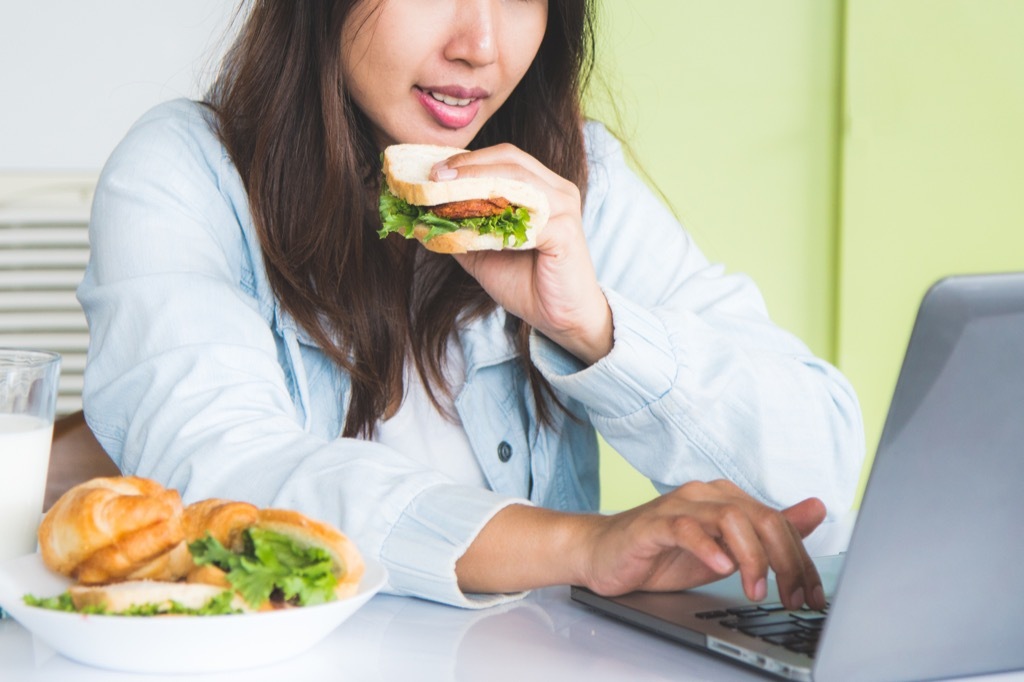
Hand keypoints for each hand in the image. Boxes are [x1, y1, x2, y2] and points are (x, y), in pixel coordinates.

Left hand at [431, 144, 612, 363]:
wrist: (562, 319)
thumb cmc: (527, 283)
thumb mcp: (483, 253)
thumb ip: (459, 232)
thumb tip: (420, 221)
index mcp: (541, 187)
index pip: (502, 157)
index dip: (466, 159)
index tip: (431, 171)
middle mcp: (557, 190)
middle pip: (509, 158)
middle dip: (467, 164)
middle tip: (433, 176)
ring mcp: (564, 208)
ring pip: (516, 180)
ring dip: (476, 183)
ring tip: (444, 192)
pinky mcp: (565, 232)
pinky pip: (525, 218)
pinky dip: (495, 221)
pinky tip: (471, 229)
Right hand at [456, 479, 827, 610]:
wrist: (603, 555)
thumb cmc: (661, 553)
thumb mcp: (725, 551)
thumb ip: (768, 532)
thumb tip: (816, 510)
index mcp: (727, 500)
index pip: (777, 523)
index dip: (800, 561)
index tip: (811, 596)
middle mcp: (707, 495)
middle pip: (761, 518)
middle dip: (785, 562)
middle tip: (792, 598)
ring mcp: (680, 506)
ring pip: (731, 519)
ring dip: (751, 558)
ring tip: (756, 589)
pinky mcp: (654, 523)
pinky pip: (686, 528)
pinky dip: (707, 547)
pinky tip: (719, 566)